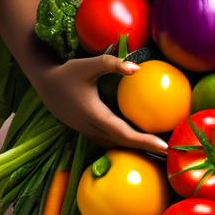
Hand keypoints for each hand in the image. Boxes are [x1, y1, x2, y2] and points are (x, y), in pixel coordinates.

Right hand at [35, 54, 168, 156]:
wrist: (45, 84)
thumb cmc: (67, 73)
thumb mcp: (88, 64)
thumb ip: (111, 63)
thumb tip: (137, 68)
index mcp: (95, 116)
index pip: (125, 133)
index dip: (144, 141)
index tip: (164, 147)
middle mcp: (93, 128)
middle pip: (123, 144)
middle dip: (146, 149)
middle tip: (170, 151)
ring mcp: (89, 132)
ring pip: (116, 145)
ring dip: (135, 148)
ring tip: (157, 148)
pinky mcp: (87, 130)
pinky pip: (109, 141)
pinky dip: (124, 142)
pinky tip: (136, 139)